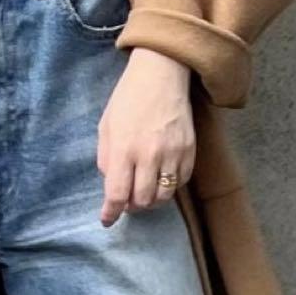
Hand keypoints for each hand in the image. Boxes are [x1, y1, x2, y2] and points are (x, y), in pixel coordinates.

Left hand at [96, 48, 194, 226]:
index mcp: (124, 148)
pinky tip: (160, 177)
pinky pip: (180, 183)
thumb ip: (105, 157)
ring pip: (163, 197)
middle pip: (142, 201)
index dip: (111, 212)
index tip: (107, 220)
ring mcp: (172, 154)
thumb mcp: (106, 125)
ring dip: (150, 200)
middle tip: (126, 199)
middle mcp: (149, 155)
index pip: (117, 193)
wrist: (161, 75)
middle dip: (131, 206)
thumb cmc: (128, 98)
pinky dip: (169, 187)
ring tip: (143, 190)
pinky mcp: (190, 151)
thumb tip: (110, 183)